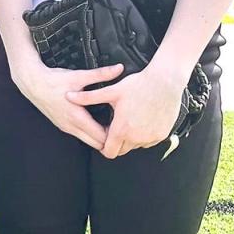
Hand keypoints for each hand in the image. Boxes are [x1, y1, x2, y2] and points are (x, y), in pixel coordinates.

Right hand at [12, 60, 123, 150]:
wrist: (32, 83)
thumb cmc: (53, 81)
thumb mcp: (79, 77)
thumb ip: (100, 74)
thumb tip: (118, 69)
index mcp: (77, 117)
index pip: (101, 138)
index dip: (114, 135)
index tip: (124, 125)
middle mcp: (71, 127)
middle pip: (96, 144)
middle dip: (109, 139)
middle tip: (121, 127)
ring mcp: (66, 127)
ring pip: (88, 141)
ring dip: (100, 137)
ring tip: (112, 125)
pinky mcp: (62, 125)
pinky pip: (80, 135)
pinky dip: (90, 133)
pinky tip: (97, 121)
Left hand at [67, 62, 183, 158]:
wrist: (165, 81)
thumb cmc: (138, 85)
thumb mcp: (112, 91)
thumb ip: (88, 97)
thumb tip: (68, 96)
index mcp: (122, 129)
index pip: (108, 151)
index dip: (103, 145)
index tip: (103, 134)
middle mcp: (136, 137)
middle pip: (121, 150)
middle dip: (116, 141)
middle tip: (115, 125)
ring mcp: (150, 138)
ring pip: (135, 146)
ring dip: (130, 138)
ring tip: (129, 120)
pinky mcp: (161, 135)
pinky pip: (148, 142)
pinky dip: (143, 135)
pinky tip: (141, 120)